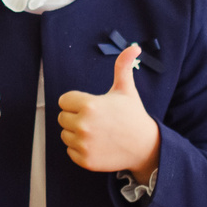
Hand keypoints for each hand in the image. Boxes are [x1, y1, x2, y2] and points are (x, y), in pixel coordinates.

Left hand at [57, 44, 160, 180]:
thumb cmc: (133, 115)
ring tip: (96, 132)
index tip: (91, 106)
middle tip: (95, 120)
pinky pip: (70, 151)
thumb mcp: (126, 90)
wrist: (145, 146)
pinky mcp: (85, 160)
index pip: (63, 100)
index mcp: (89, 105)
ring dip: (76, 133)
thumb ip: (123, 66)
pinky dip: (80, 149)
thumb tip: (134, 47)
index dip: (76, 102)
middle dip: (75, 117)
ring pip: (65, 134)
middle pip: (62, 117)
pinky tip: (96, 144)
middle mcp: (84, 125)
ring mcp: (84, 144)